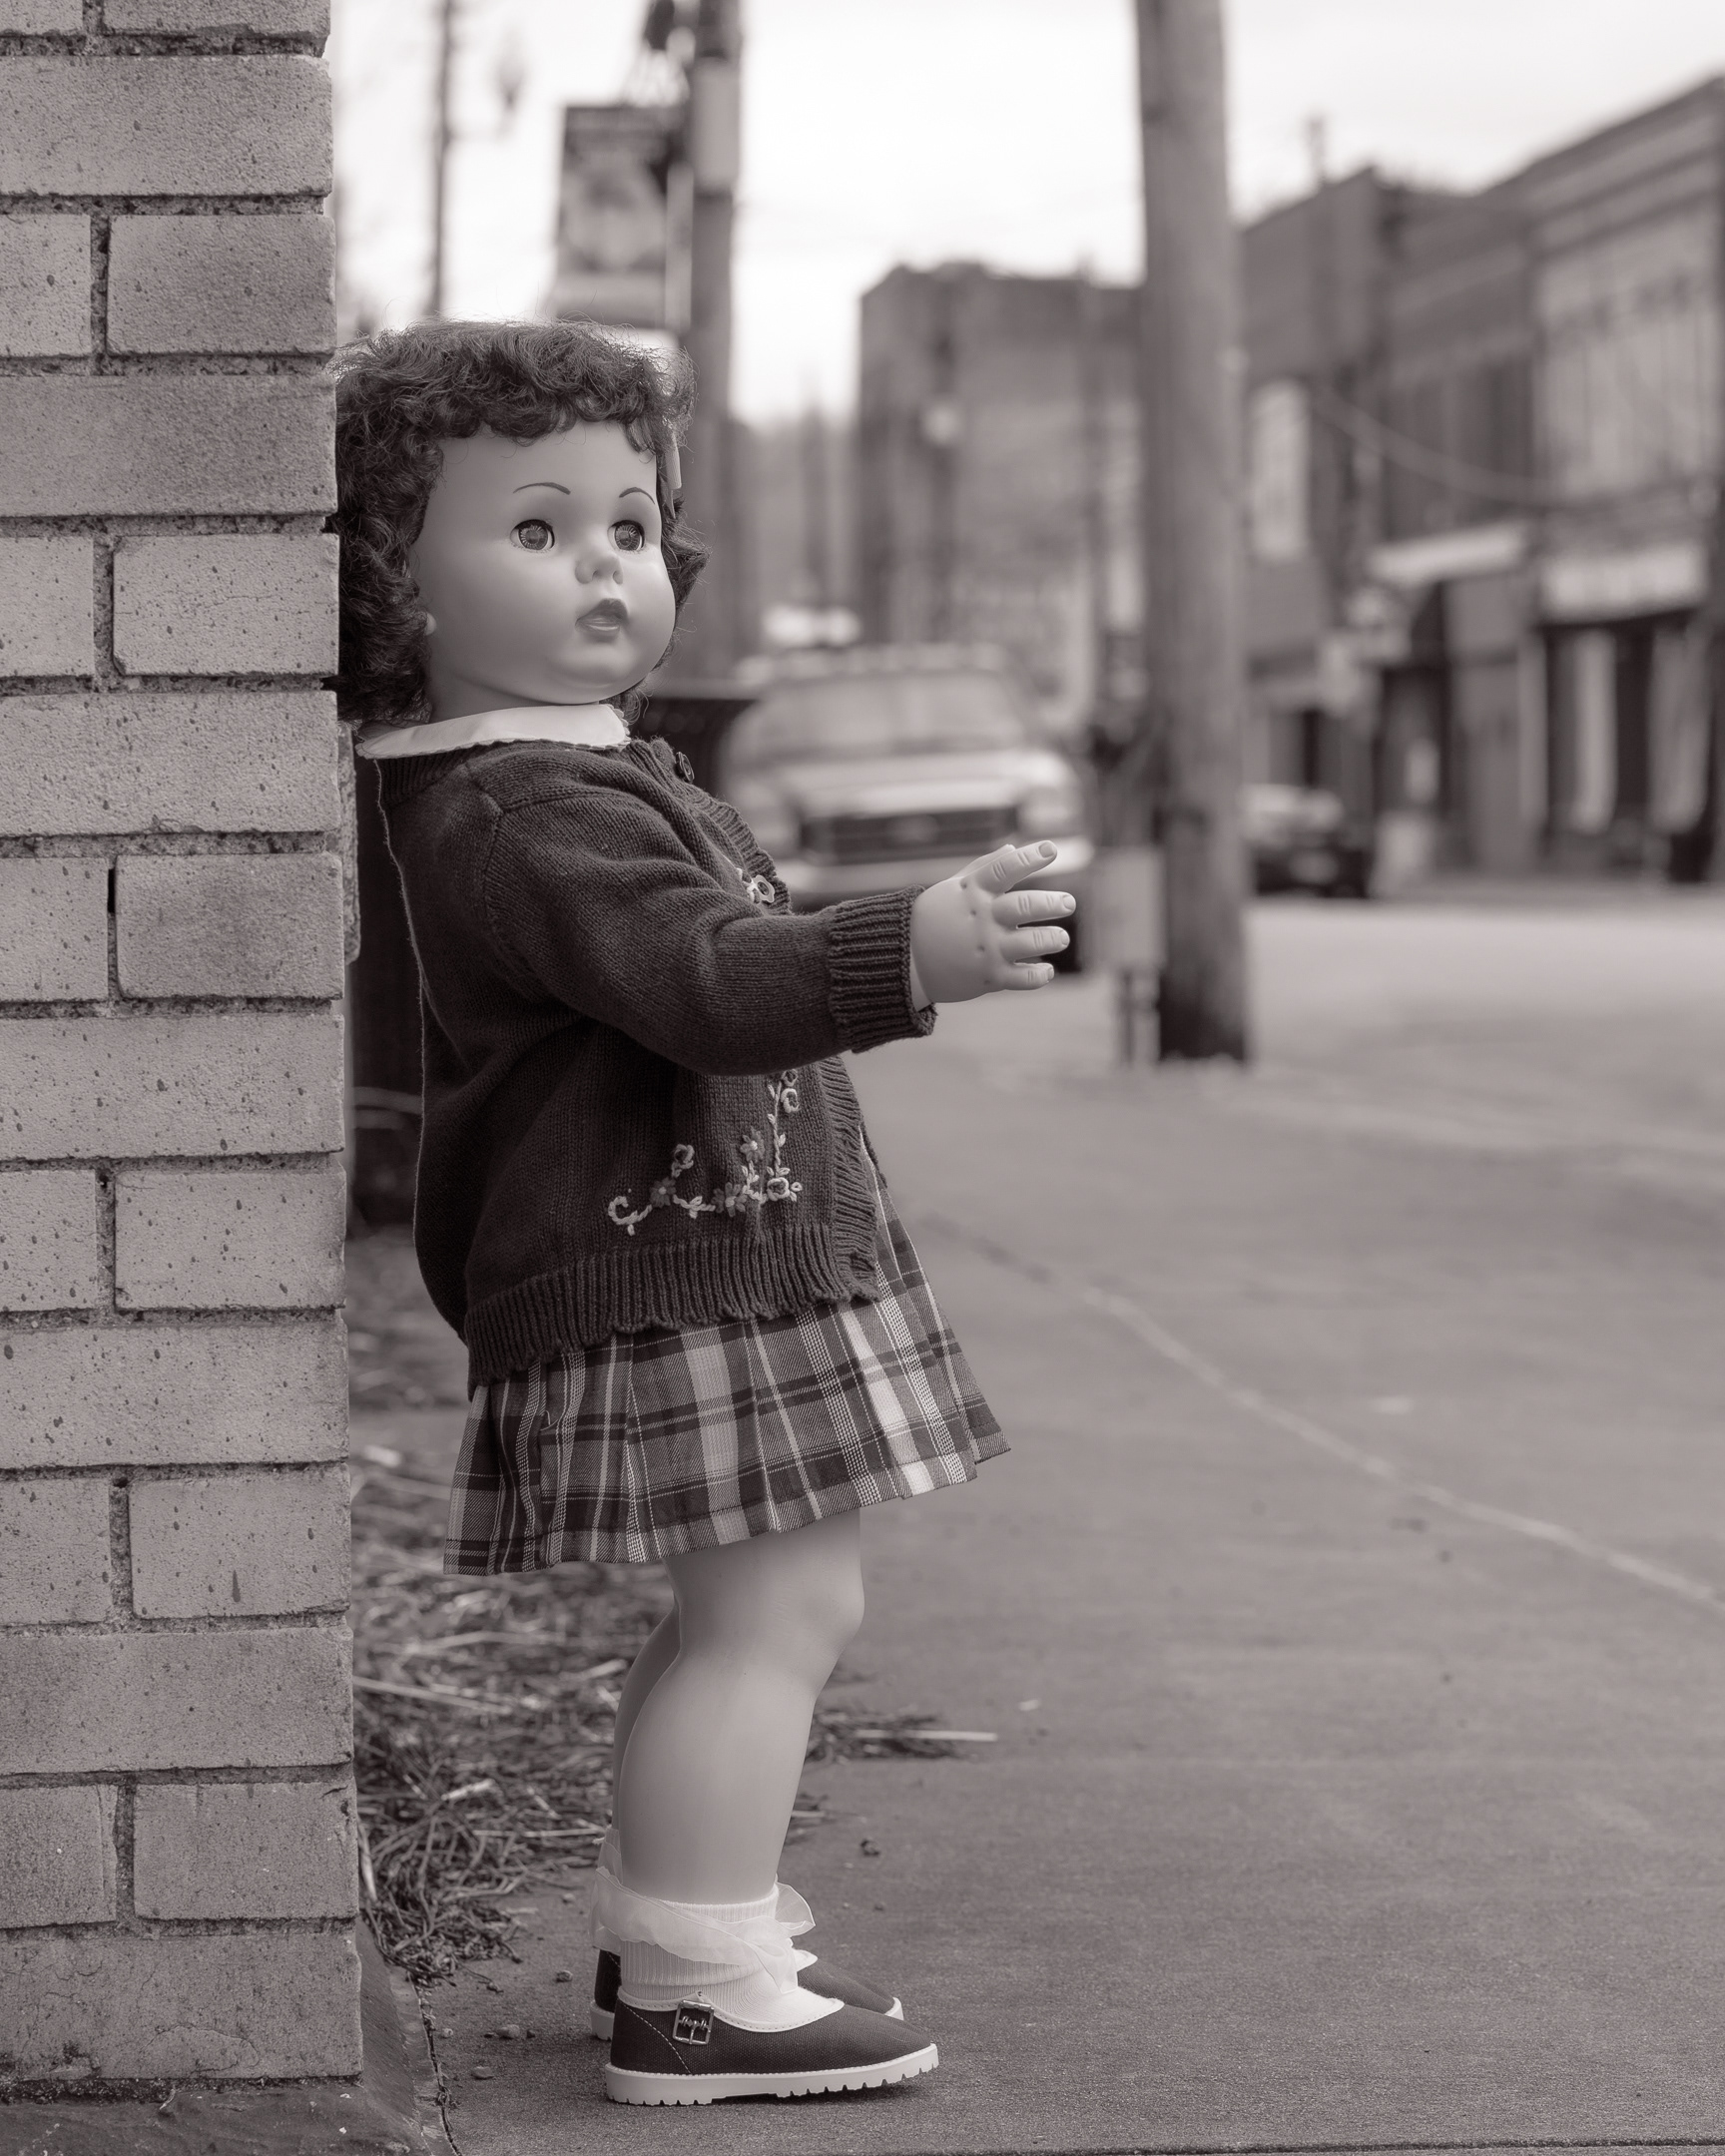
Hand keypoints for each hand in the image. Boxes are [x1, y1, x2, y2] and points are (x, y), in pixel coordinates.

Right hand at [908, 841, 1074, 1004]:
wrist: (906, 960)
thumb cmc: (934, 918)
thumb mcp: (954, 889)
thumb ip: (984, 868)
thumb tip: (1011, 847)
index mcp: (973, 892)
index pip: (1004, 868)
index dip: (1029, 857)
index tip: (1050, 850)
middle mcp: (982, 918)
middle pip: (1025, 906)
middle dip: (1052, 903)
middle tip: (1068, 902)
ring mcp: (987, 948)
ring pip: (1031, 942)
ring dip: (1052, 939)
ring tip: (1060, 938)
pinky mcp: (990, 977)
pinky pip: (1024, 978)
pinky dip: (1040, 975)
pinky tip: (1046, 970)